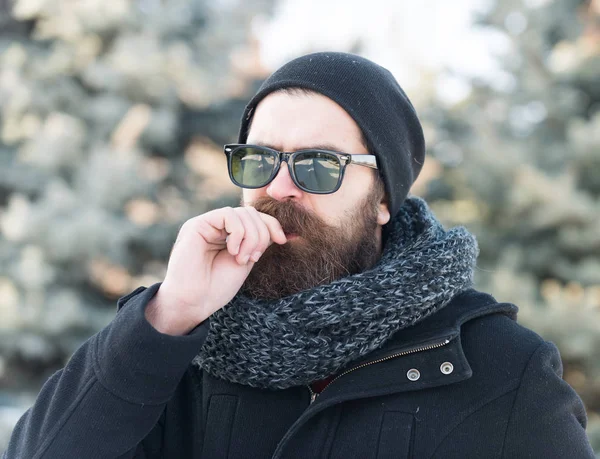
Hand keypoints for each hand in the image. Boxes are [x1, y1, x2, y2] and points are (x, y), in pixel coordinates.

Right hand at [145, 206, 286, 334]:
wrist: (194, 302)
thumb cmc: (216, 287)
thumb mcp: (246, 260)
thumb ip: (257, 242)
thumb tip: (278, 230)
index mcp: (228, 234)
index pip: (255, 218)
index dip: (272, 225)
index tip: (282, 241)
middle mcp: (217, 226)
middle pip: (251, 213)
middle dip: (261, 235)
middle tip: (253, 259)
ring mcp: (207, 224)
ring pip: (242, 213)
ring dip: (250, 237)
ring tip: (242, 259)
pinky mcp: (197, 225)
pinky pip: (227, 215)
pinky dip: (238, 233)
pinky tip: (232, 251)